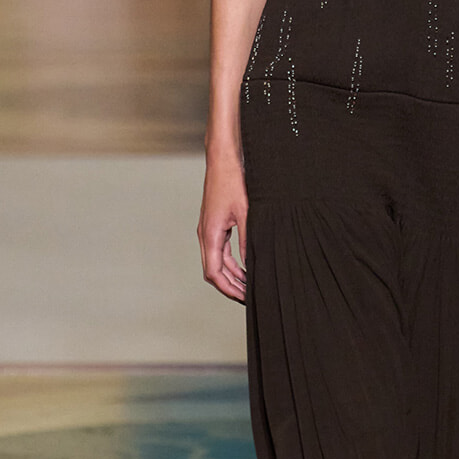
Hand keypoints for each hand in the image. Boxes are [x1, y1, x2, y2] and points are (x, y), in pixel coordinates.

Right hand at [198, 150, 248, 302]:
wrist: (224, 161)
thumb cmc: (233, 182)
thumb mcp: (247, 214)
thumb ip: (249, 241)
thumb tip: (253, 264)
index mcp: (210, 235)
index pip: (213, 273)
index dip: (228, 289)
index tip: (243, 298)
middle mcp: (205, 235)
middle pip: (213, 271)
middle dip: (230, 286)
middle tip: (248, 297)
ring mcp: (208, 230)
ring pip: (216, 262)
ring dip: (231, 276)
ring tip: (249, 286)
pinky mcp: (214, 225)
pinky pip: (220, 251)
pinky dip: (231, 263)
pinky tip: (245, 267)